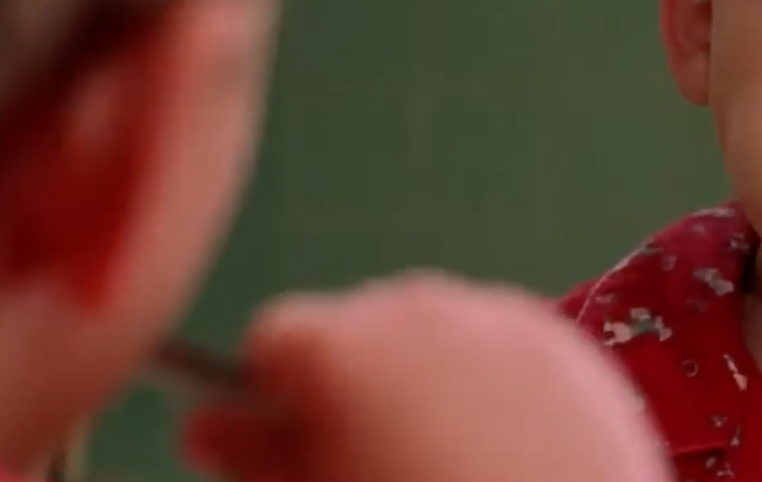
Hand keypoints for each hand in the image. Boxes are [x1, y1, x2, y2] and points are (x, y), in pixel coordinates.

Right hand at [180, 273, 670, 481]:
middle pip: (353, 324)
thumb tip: (203, 421)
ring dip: (422, 373)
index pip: (271, 336)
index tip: (298, 441)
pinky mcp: (557, 336)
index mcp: (340, 344)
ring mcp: (493, 314)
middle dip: (353, 378)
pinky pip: (499, 340)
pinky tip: (508, 445)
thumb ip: (254, 457)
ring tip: (450, 456)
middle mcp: (414, 305)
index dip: (275, 393)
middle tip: (379, 456)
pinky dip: (491, 379)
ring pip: (429, 329)